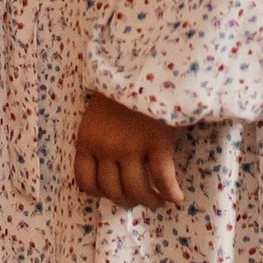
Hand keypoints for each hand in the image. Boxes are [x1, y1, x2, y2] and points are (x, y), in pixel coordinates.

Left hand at [72, 89, 184, 208]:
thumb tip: (108, 166)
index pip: (85, 182)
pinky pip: (163, 180)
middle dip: (126, 200)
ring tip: (159, 200)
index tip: (112, 192)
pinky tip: (177, 197)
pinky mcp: (157, 144)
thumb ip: (98, 137)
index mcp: (86, 139)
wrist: (145, 61)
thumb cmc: (123, 86)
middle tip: (139, 198)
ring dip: (150, 201)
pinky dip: (171, 193)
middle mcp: (105, 147)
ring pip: (137, 191)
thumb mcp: (98, 112)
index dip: (100, 193)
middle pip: (112, 191)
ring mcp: (130, 147)